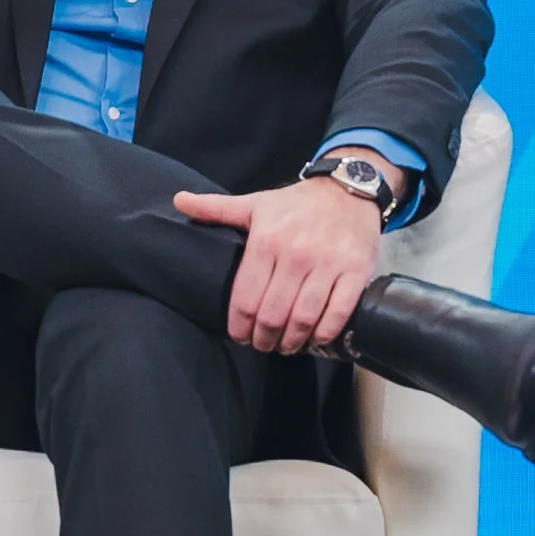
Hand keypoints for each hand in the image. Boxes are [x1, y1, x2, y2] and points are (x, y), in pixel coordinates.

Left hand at [173, 178, 380, 353]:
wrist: (348, 189)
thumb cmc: (297, 203)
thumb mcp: (255, 203)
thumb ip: (216, 208)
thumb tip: (179, 200)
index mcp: (266, 240)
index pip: (245, 298)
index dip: (240, 326)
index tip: (240, 335)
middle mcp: (295, 255)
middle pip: (272, 315)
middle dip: (264, 339)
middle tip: (263, 344)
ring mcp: (328, 265)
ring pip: (303, 319)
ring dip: (291, 342)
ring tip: (285, 345)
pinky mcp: (355, 272)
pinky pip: (337, 315)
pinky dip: (324, 334)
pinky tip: (314, 338)